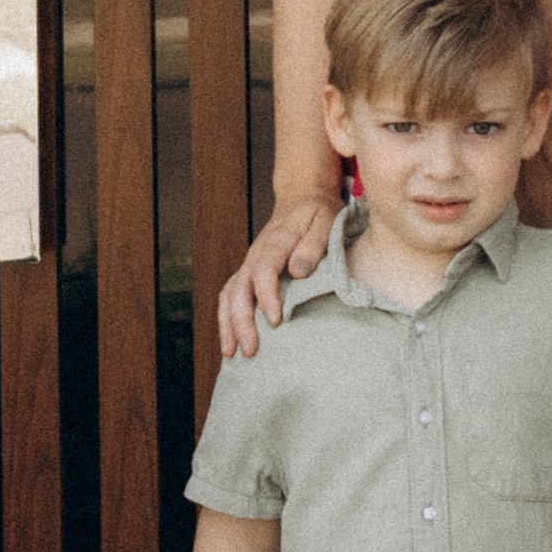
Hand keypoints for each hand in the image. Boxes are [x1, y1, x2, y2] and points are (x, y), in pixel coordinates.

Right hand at [218, 195, 341, 358]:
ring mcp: (249, 264)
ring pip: (229, 295)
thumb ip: (314, 245)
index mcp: (276, 241)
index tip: (275, 320)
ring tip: (232, 354)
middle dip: (241, 320)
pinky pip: (230, 297)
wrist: (303, 198)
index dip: (267, 296)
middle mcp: (256, 255)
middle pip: (240, 288)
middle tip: (251, 349)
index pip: (264, 270)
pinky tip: (229, 344)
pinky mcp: (248, 273)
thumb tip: (297, 272)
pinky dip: (226, 320)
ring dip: (228, 324)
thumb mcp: (325, 221)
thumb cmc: (318, 213)